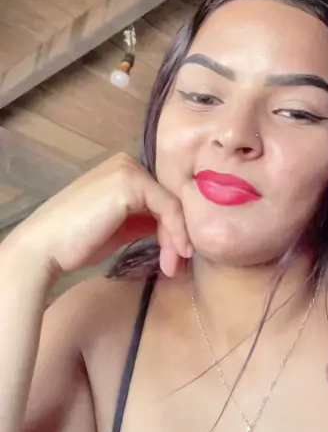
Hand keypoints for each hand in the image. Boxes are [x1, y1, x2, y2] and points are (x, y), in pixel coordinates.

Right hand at [8, 153, 192, 277]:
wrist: (45, 248)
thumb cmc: (75, 242)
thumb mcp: (118, 228)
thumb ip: (142, 221)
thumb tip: (169, 227)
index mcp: (122, 171)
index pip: (160, 197)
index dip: (173, 227)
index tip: (177, 257)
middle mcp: (127, 164)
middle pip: (169, 199)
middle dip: (177, 235)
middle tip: (177, 266)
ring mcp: (129, 170)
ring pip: (172, 205)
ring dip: (177, 239)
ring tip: (173, 267)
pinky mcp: (130, 183)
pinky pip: (168, 207)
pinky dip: (175, 232)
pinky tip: (174, 254)